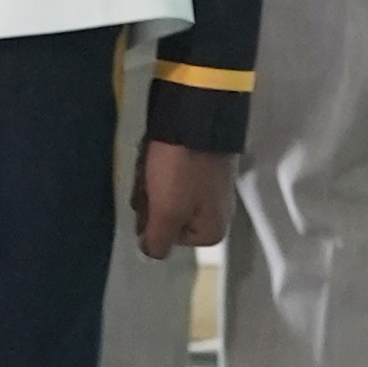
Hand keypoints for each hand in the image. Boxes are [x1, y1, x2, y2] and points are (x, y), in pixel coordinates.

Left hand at [131, 138, 236, 263]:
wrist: (197, 115)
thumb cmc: (182, 168)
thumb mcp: (166, 212)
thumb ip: (157, 241)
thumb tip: (151, 251)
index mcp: (213, 230)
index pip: (166, 239)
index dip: (152, 219)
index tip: (152, 199)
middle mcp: (216, 211)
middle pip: (166, 216)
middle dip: (152, 198)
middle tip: (152, 177)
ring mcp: (210, 185)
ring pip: (166, 193)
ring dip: (152, 180)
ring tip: (154, 161)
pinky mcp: (203, 163)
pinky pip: (173, 172)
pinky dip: (160, 164)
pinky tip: (158, 151)